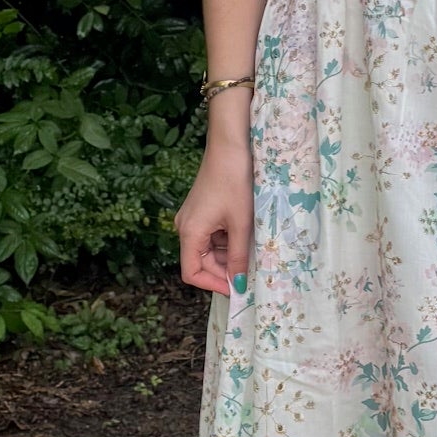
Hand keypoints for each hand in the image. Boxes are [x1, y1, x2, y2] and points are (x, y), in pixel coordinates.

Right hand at [174, 144, 252, 295]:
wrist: (230, 148)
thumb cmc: (235, 183)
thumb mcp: (241, 224)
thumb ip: (239, 257)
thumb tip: (238, 285)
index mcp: (189, 233)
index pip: (192, 273)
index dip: (213, 284)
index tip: (236, 289)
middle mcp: (185, 227)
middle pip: (201, 262)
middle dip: (225, 269)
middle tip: (251, 272)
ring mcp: (192, 219)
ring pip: (208, 249)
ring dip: (228, 254)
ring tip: (252, 251)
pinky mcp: (200, 211)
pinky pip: (211, 235)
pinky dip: (227, 240)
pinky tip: (245, 235)